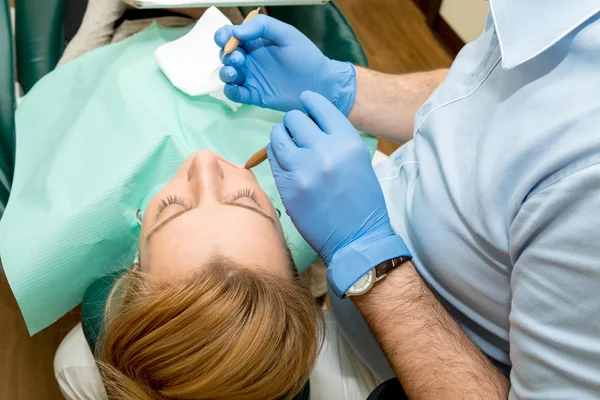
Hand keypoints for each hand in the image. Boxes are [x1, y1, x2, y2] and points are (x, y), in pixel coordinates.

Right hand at [214, 15, 355, 114]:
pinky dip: (230, 92)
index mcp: (255, 42)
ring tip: (235, 73)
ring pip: (227, 75)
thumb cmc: (306, 56)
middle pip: (226, 55)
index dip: (223, 36)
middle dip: (227, 56)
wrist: (319, 83)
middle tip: (241, 59)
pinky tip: (236, 89)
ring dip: (225, 73)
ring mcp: (251, 78)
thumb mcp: (286, 34)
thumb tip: (236, 31)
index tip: (226, 40)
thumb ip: (261, 26)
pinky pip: (235, 94)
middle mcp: (250, 59)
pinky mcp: (255, 95)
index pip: (230, 36)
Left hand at [267, 91, 396, 265]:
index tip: (305, 102)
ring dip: (281, 137)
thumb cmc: (362, 201)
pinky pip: (272, 158)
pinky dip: (276, 155)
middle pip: (294, 118)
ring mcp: (303, 169)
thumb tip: (310, 121)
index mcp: (348, 141)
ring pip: (277, 136)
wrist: (357, 238)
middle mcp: (325, 151)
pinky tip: (285, 160)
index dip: (309, 101)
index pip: (320, 106)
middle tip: (297, 132)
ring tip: (288, 145)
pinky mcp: (287, 187)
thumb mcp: (358, 160)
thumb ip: (335, 138)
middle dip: (294, 122)